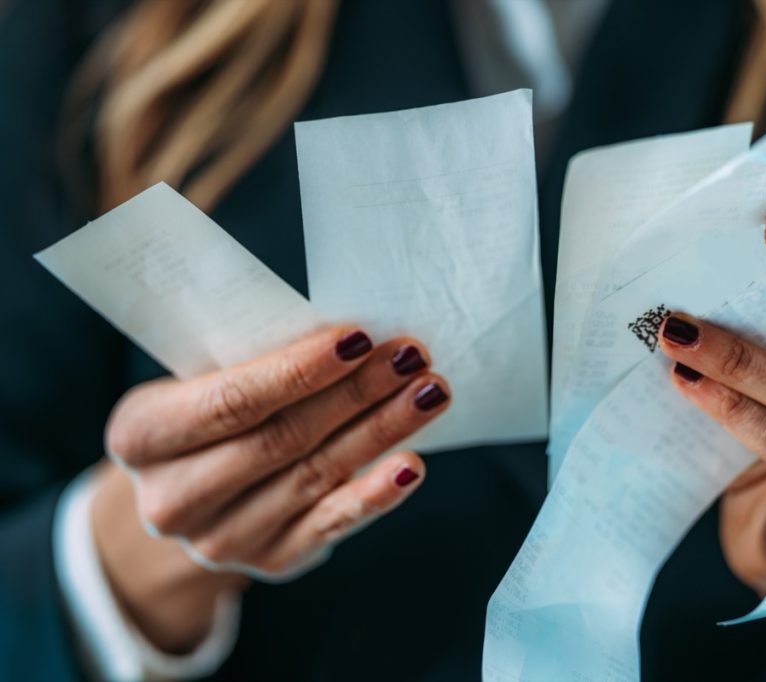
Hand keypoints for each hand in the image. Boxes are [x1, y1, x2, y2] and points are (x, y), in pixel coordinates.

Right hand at [94, 326, 449, 650]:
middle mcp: (172, 498)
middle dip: (356, 393)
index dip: (299, 371)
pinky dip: (375, 494)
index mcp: (140, 435)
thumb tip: (354, 337)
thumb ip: (255, 363)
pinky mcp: (269, 560)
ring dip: (380, 431)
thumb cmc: (208, 415)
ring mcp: (220, 538)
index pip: (231, 400)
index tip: (360, 337)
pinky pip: (330, 524)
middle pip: (282, 438)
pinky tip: (411, 465)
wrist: (191, 495)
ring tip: (428, 392)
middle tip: (412, 357)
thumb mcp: (201, 381)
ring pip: (314, 475)